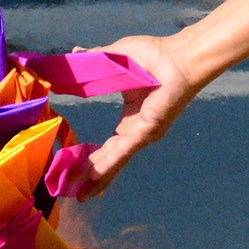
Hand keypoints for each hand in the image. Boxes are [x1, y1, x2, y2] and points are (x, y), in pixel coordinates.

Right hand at [73, 34, 201, 198]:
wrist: (177, 56)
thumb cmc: (154, 55)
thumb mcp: (115, 59)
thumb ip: (94, 60)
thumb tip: (74, 54)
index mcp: (132, 118)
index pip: (110, 146)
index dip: (92, 158)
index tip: (74, 169)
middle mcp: (137, 130)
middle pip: (111, 159)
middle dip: (91, 176)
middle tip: (71, 191)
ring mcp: (143, 133)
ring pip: (115, 160)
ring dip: (96, 177)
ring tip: (79, 193)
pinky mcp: (147, 130)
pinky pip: (123, 150)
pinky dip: (107, 164)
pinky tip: (91, 176)